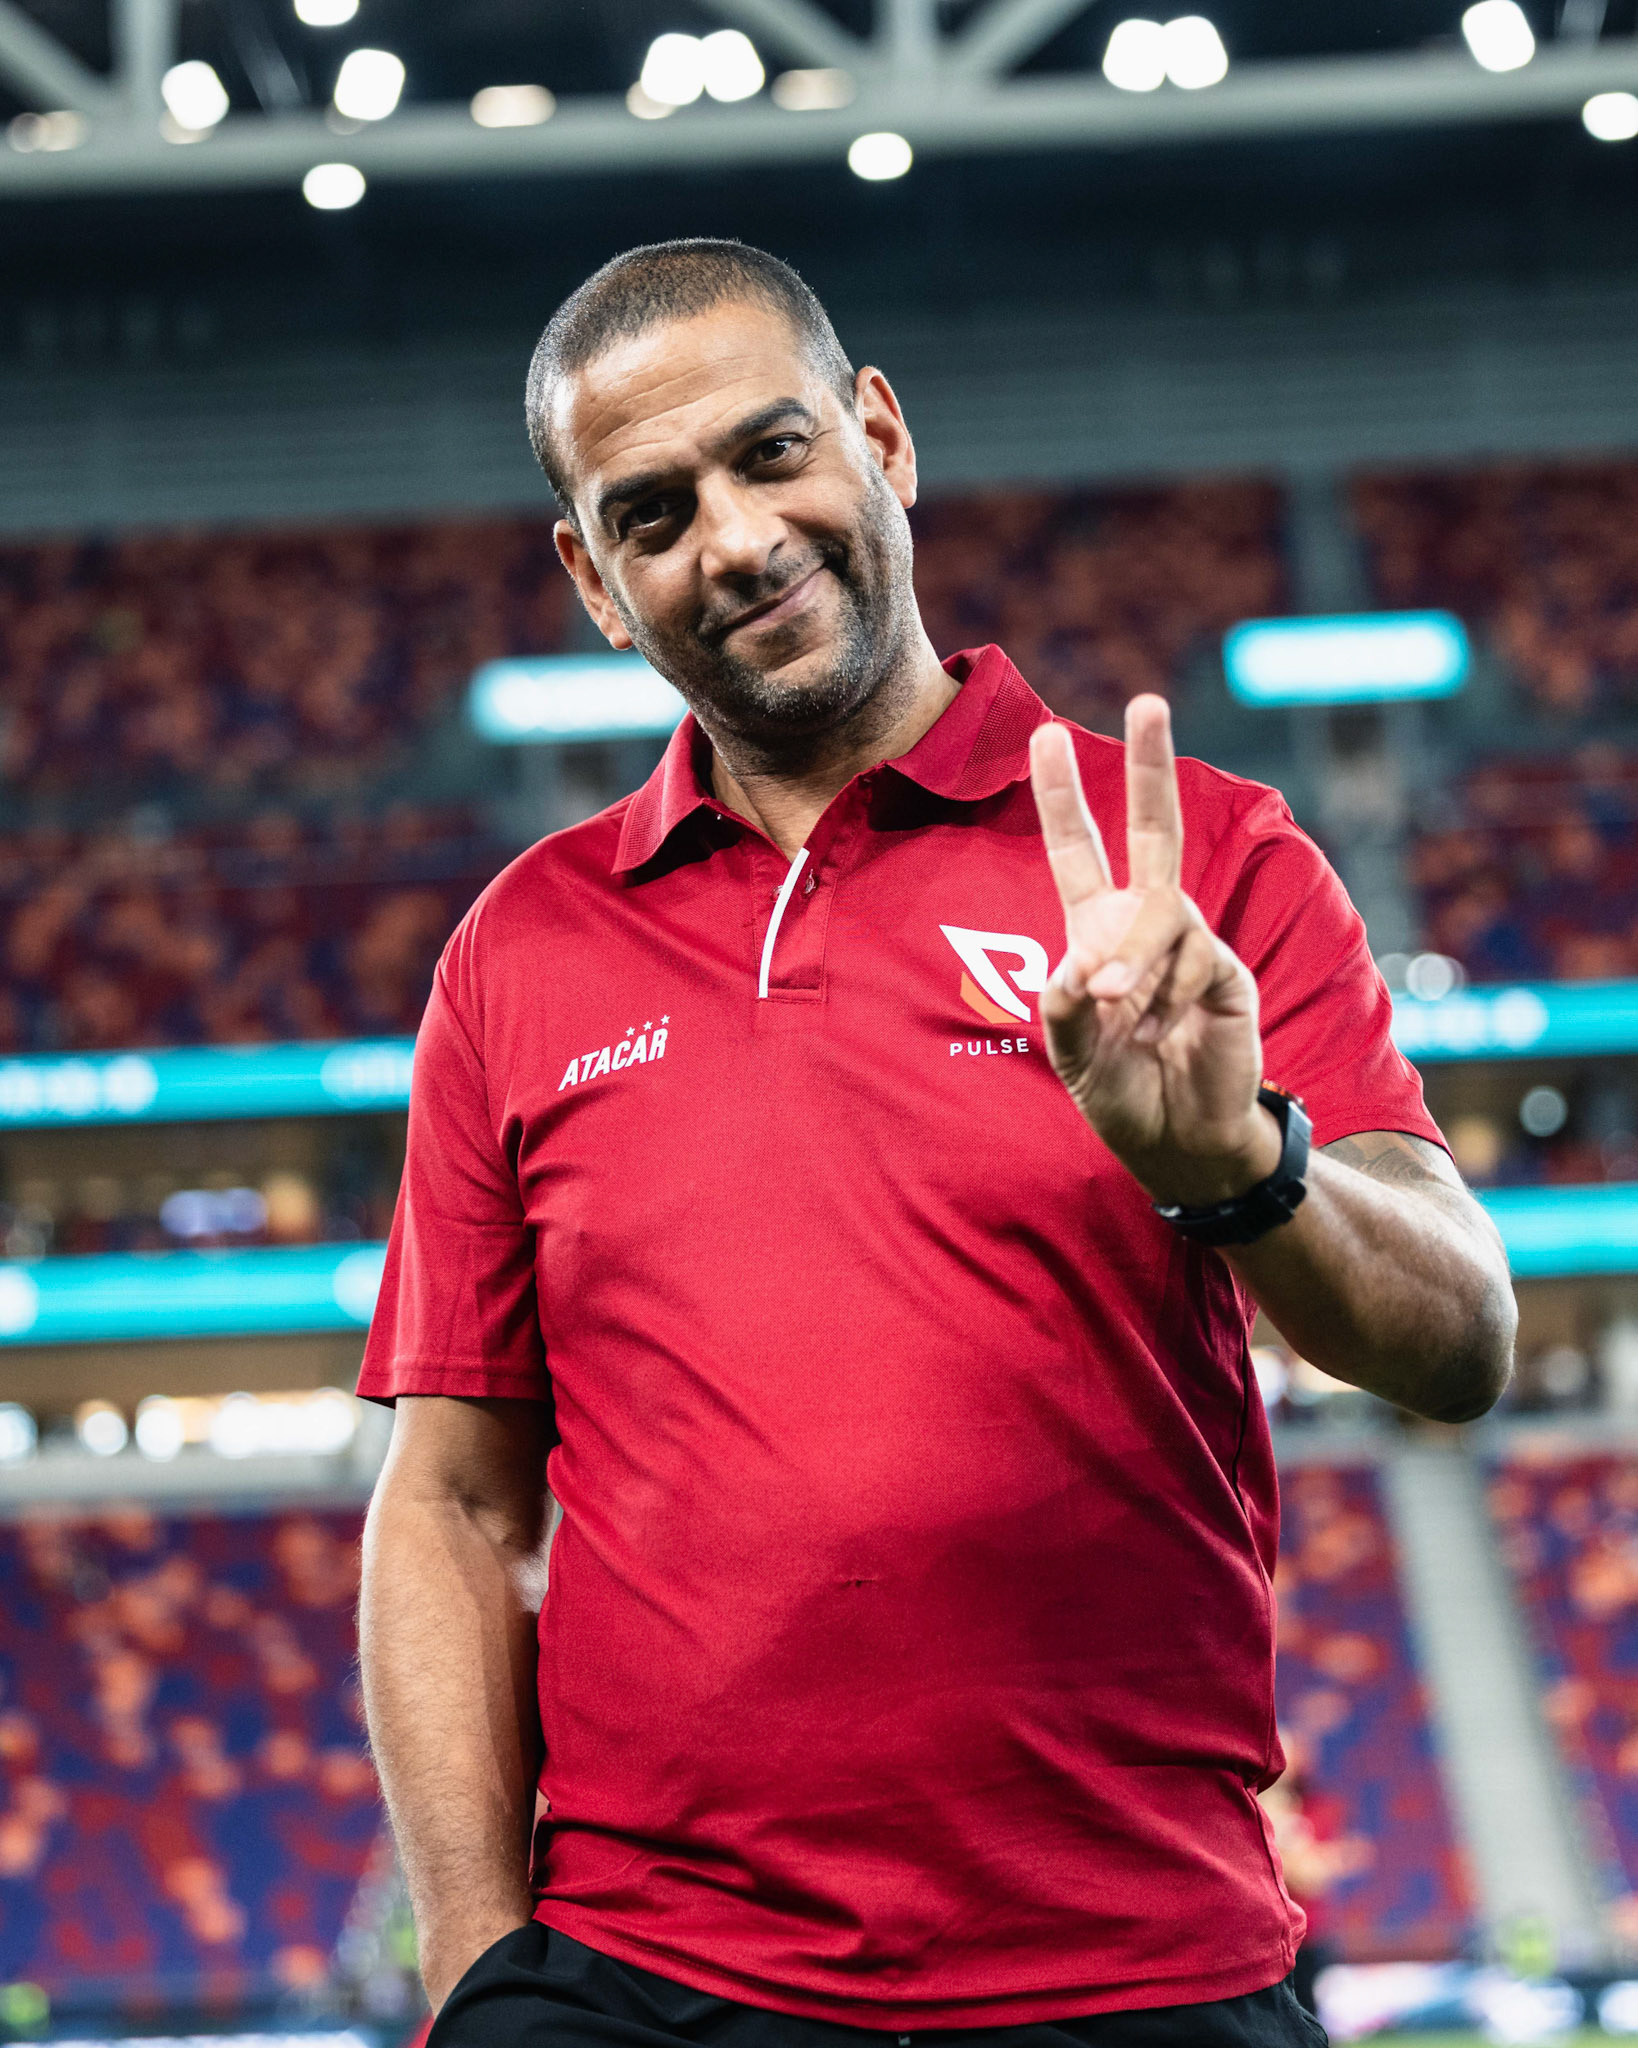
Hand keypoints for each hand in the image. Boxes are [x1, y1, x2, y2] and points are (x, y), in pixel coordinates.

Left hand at [1028, 695, 1280, 1208]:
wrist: (1181, 1142)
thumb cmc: (1122, 1092)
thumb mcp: (1071, 1053)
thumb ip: (1065, 1006)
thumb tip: (1085, 962)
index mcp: (1098, 931)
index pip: (1077, 851)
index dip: (1063, 798)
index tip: (1046, 736)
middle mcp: (1147, 924)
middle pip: (1155, 830)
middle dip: (1152, 766)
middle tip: (1149, 701)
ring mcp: (1191, 944)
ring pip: (1162, 913)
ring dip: (1137, 962)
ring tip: (1125, 1012)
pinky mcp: (1226, 972)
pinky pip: (1195, 957)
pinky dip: (1168, 993)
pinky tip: (1162, 1032)